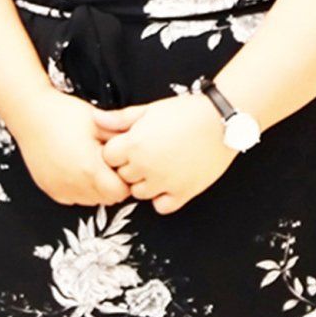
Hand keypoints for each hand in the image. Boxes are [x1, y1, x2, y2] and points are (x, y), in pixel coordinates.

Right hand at [3, 89, 130, 207]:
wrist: (29, 112)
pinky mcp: (49, 189)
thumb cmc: (65, 114)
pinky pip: (72, 197)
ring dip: (95, 188)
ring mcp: (60, 189)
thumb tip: (139, 153)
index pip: (121, 192)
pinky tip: (73, 167)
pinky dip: (78, 187)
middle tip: (106, 162)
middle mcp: (75, 185)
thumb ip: (121, 140)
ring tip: (89, 163)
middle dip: (111, 184)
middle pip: (107, 199)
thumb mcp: (99, 123)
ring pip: (90, 200)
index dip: (124, 179)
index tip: (120, 164)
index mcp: (91, 169)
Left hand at [94, 94, 235, 214]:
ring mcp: (164, 182)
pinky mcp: (183, 193)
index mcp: (134, 144)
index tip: (128, 144)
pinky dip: (163, 198)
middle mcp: (145, 167)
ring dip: (144, 183)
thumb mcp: (148, 110)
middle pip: (122, 176)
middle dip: (129, 166)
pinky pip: (162, 206)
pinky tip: (170, 182)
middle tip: (146, 153)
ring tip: (159, 166)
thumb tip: (95, 118)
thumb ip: (120, 119)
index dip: (117, 151)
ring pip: (139, 193)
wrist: (220, 121)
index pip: (107, 157)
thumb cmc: (184, 111)